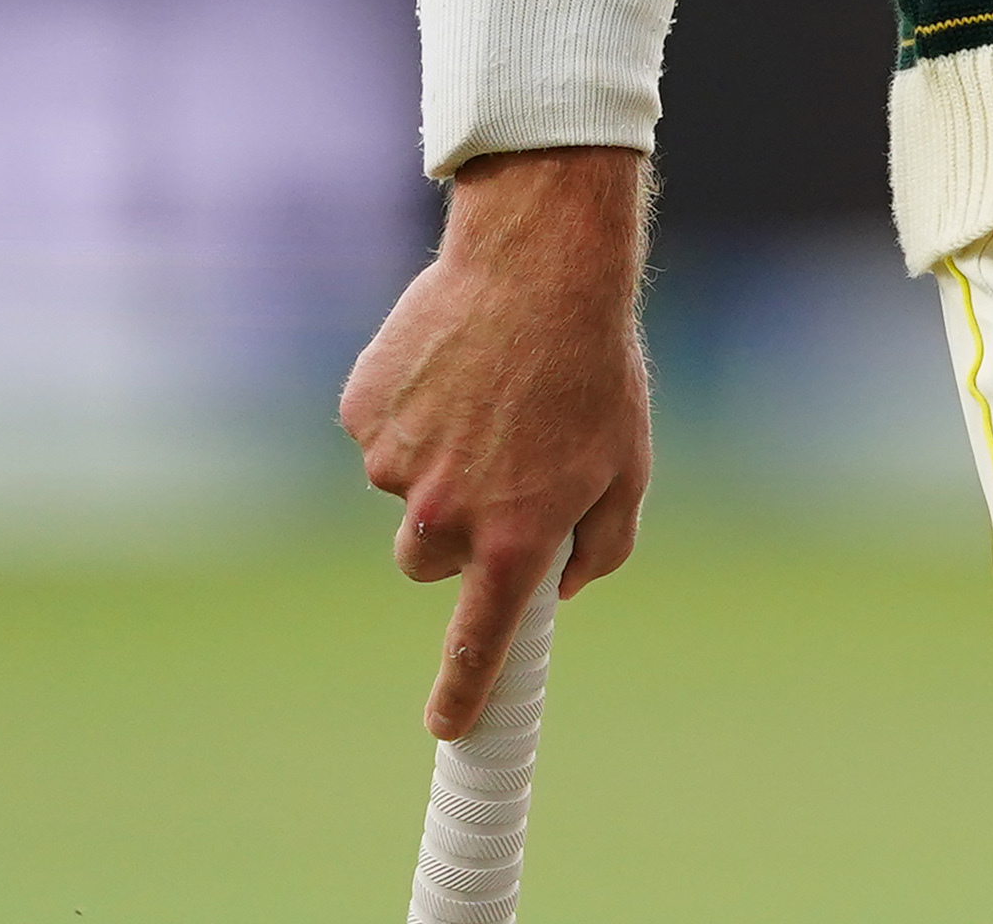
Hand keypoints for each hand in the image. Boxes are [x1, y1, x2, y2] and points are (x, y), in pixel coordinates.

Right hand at [340, 145, 654, 737]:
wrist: (540, 266)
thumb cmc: (596, 369)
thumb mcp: (628, 464)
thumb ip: (600, 546)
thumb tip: (560, 588)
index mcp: (515, 536)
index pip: (479, 640)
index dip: (461, 691)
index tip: (447, 726)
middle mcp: (446, 512)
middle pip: (425, 562)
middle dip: (454, 533)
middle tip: (499, 468)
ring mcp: (396, 462)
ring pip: (404, 490)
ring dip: (437, 459)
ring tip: (490, 391)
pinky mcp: (364, 412)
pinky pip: (380, 432)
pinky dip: (410, 410)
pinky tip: (452, 364)